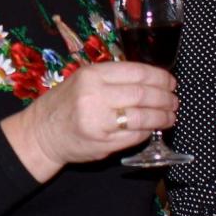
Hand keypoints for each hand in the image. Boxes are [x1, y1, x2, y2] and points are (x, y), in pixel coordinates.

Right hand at [2, 61, 178, 181]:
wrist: (41, 132)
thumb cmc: (65, 104)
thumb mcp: (83, 81)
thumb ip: (113, 79)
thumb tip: (152, 80)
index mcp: (92, 75)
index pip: (137, 72)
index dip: (160, 77)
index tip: (170, 82)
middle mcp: (95, 95)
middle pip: (143, 94)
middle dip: (165, 98)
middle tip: (174, 101)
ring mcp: (99, 121)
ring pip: (143, 117)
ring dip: (162, 117)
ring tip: (170, 116)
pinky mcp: (103, 142)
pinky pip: (135, 136)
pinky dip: (148, 131)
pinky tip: (152, 128)